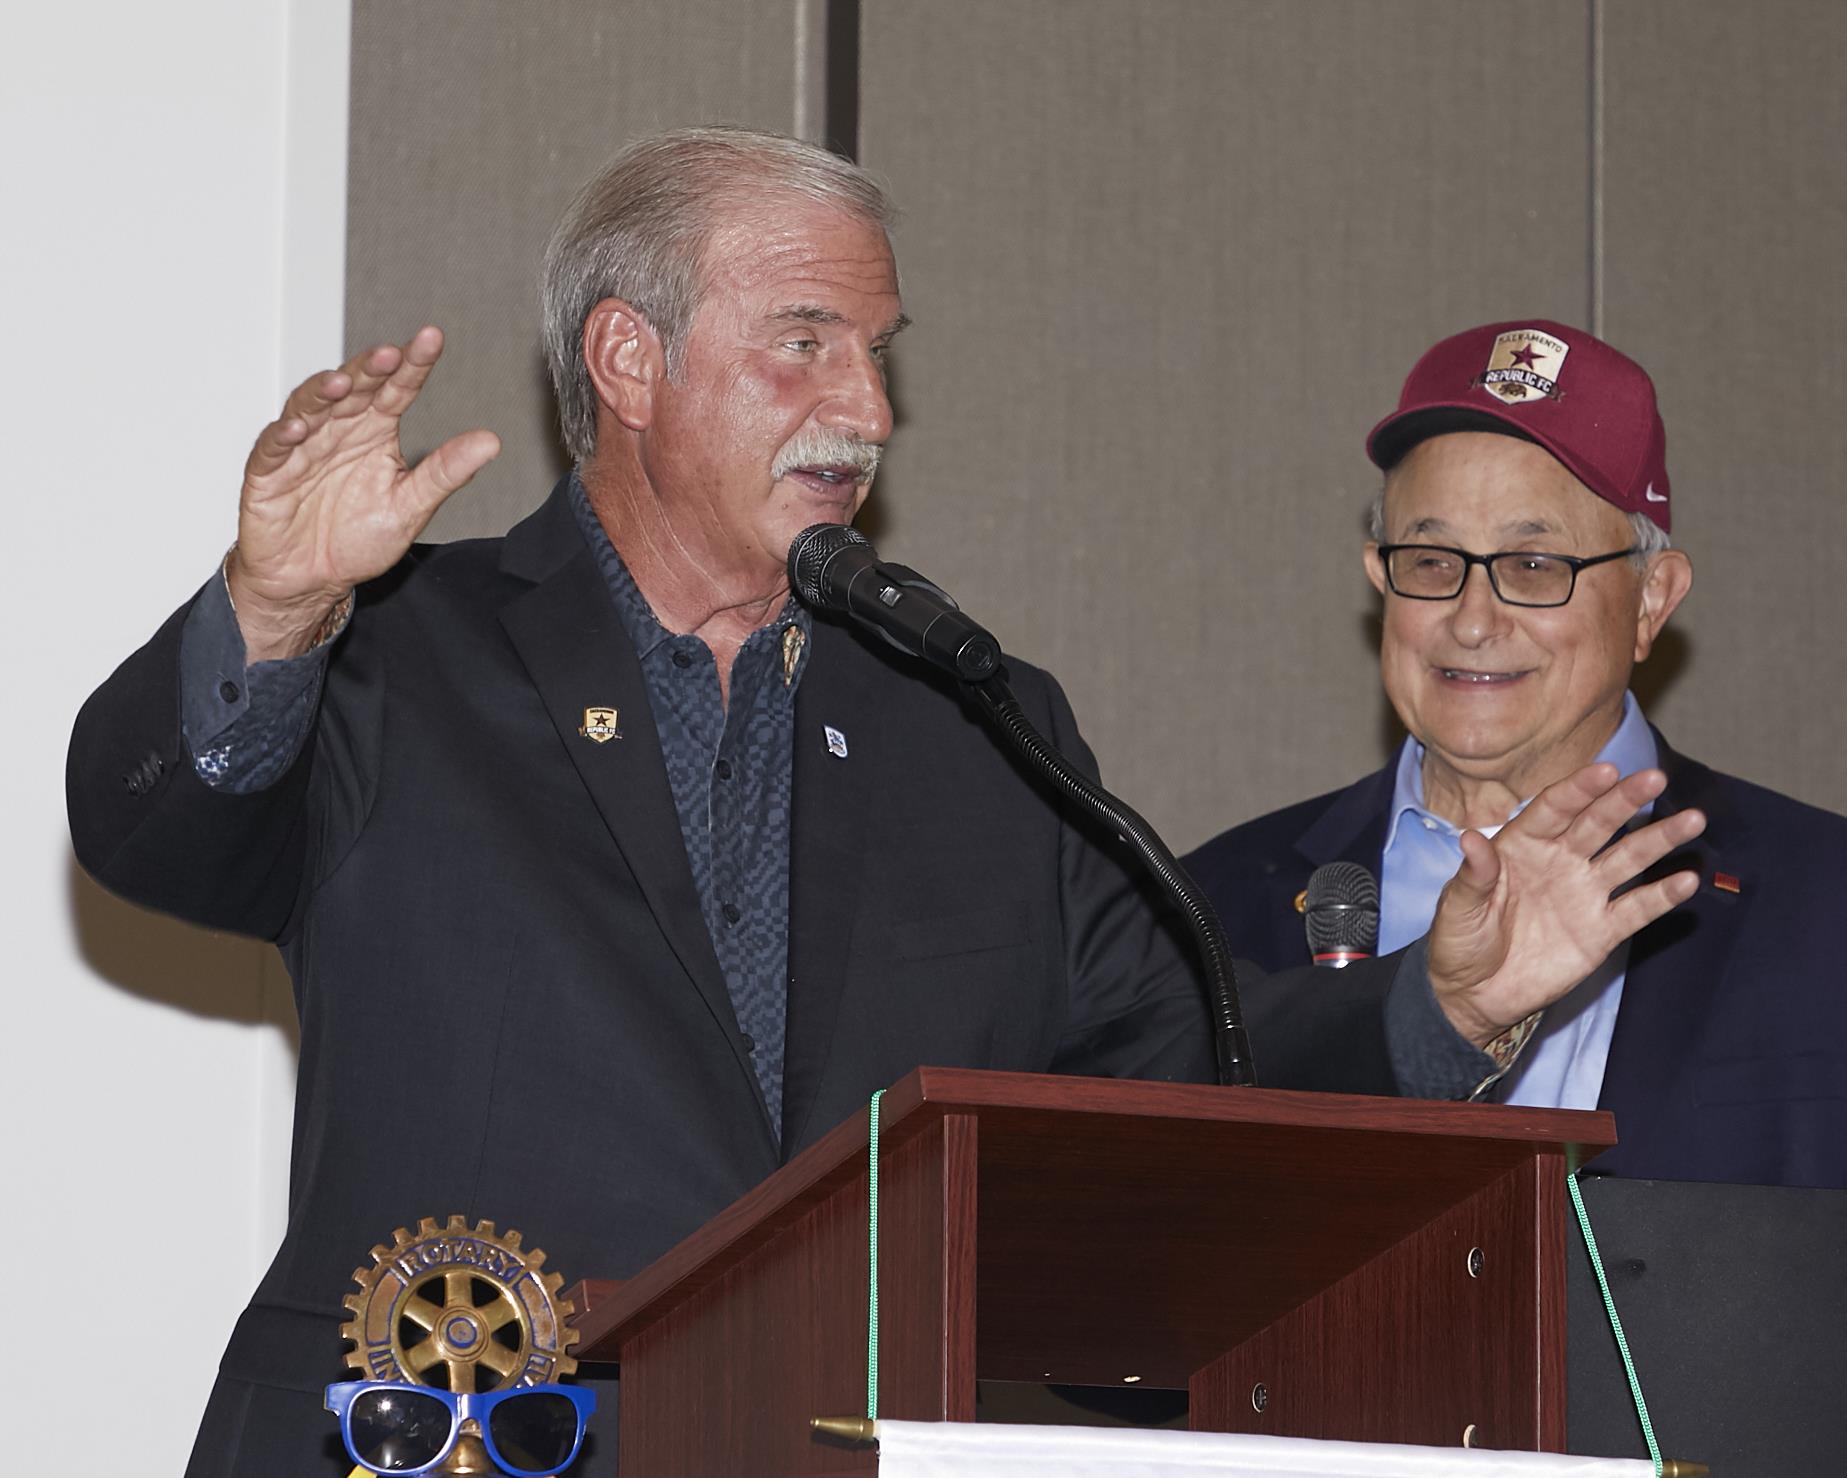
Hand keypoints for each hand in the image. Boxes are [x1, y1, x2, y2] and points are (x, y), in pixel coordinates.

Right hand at [227, 326, 500, 659]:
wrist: (313, 580)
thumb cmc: (357, 539)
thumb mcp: (410, 506)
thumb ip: (445, 472)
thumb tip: (490, 441)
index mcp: (375, 431)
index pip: (396, 390)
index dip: (412, 365)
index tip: (432, 340)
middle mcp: (338, 430)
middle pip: (353, 389)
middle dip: (367, 370)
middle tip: (388, 354)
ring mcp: (302, 448)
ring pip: (309, 409)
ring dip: (323, 394)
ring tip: (343, 384)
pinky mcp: (268, 473)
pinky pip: (272, 449)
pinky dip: (283, 437)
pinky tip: (298, 429)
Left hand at [1427, 764, 1704, 1048]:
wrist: (1474, 994)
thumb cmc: (1459, 942)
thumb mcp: (1457, 908)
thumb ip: (1472, 875)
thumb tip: (1469, 839)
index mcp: (1521, 846)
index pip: (1554, 809)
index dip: (1579, 789)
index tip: (1606, 770)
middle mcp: (1559, 861)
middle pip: (1597, 823)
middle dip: (1626, 800)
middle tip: (1656, 778)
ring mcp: (1584, 893)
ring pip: (1627, 858)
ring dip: (1659, 839)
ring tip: (1692, 820)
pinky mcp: (1601, 930)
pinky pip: (1636, 908)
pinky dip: (1662, 895)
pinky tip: (1687, 879)